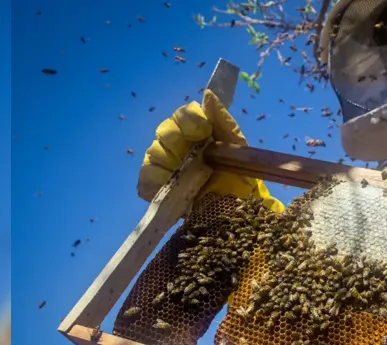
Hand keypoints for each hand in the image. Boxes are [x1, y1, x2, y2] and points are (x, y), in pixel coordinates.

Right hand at [138, 90, 283, 212]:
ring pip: (154, 153)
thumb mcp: (237, 146)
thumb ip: (222, 120)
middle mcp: (177, 145)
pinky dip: (156, 182)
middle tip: (196, 157)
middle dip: (178, 141)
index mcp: (197, 132)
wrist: (238, 209)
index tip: (204, 131)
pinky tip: (172, 187)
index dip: (190, 121)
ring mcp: (165, 166)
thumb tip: (208, 95)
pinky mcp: (157, 188)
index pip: (183, 115)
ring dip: (169, 163)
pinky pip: (146, 179)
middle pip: (164, 132)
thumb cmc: (240, 175)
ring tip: (188, 175)